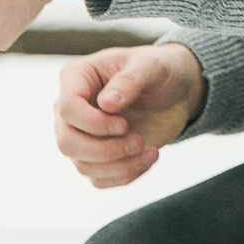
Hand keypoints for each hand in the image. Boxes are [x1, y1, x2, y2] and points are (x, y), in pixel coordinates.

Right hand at [52, 44, 205, 187]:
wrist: (175, 90)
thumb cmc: (160, 69)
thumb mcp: (151, 66)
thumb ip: (130, 80)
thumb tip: (105, 103)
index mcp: (77, 77)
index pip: (67, 108)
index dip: (93, 123)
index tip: (124, 125)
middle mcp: (71, 109)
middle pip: (67, 142)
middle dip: (104, 149)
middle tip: (138, 141)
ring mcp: (81, 135)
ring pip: (82, 165)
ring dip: (119, 165)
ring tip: (150, 151)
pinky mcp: (96, 156)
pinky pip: (99, 178)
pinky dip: (124, 175)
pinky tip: (148, 158)